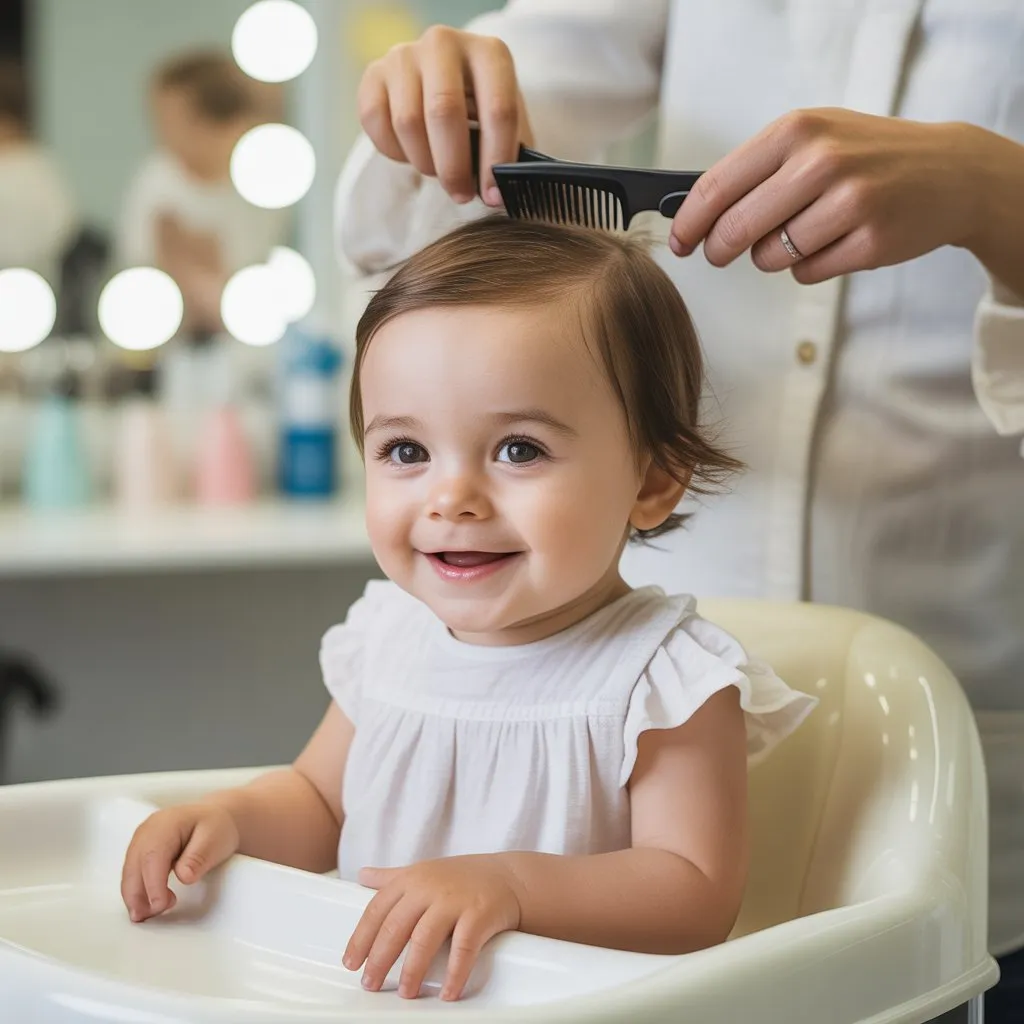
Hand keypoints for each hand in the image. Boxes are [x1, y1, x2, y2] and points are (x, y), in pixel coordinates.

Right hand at [120, 803, 239, 921]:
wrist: (216, 818)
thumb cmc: (216, 827)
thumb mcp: (215, 839)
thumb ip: (199, 858)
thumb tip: (184, 876)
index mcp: (165, 824)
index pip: (152, 857)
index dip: (152, 884)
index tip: (160, 906)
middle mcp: (147, 831)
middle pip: (133, 867)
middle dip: (137, 896)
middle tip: (152, 916)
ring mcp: (141, 840)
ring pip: (129, 873)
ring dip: (135, 897)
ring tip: (152, 914)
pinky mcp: (140, 851)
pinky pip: (133, 873)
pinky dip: (137, 891)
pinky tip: (147, 905)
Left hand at [344, 855, 522, 1000]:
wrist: (509, 877)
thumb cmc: (463, 878)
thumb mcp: (424, 870)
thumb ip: (392, 876)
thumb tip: (362, 875)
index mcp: (413, 878)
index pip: (377, 909)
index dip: (361, 937)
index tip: (351, 962)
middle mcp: (430, 887)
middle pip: (396, 926)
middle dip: (379, 959)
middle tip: (370, 984)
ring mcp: (455, 900)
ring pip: (425, 938)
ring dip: (412, 970)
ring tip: (406, 992)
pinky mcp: (480, 914)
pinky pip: (463, 948)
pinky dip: (455, 973)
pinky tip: (449, 992)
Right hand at [357, 25, 533, 206]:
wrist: (439, 85)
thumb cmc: (479, 112)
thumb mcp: (505, 125)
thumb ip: (508, 154)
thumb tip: (499, 193)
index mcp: (489, 53)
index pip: (498, 110)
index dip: (495, 160)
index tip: (493, 195)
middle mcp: (444, 44)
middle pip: (444, 113)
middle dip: (453, 167)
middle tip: (460, 194)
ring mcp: (405, 55)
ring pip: (408, 122)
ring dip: (423, 161)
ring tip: (437, 170)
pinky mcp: (374, 72)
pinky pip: (376, 122)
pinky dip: (394, 150)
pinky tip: (411, 152)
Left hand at [670, 108, 981, 284]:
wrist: (947, 171)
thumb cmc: (864, 156)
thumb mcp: (812, 138)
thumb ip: (755, 170)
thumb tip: (693, 213)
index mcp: (796, 130)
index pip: (717, 187)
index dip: (688, 224)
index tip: (678, 243)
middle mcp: (821, 162)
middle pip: (736, 229)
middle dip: (719, 249)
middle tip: (720, 254)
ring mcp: (849, 203)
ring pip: (769, 257)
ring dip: (772, 256)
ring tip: (801, 233)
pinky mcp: (870, 242)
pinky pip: (805, 274)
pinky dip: (807, 267)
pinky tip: (832, 243)